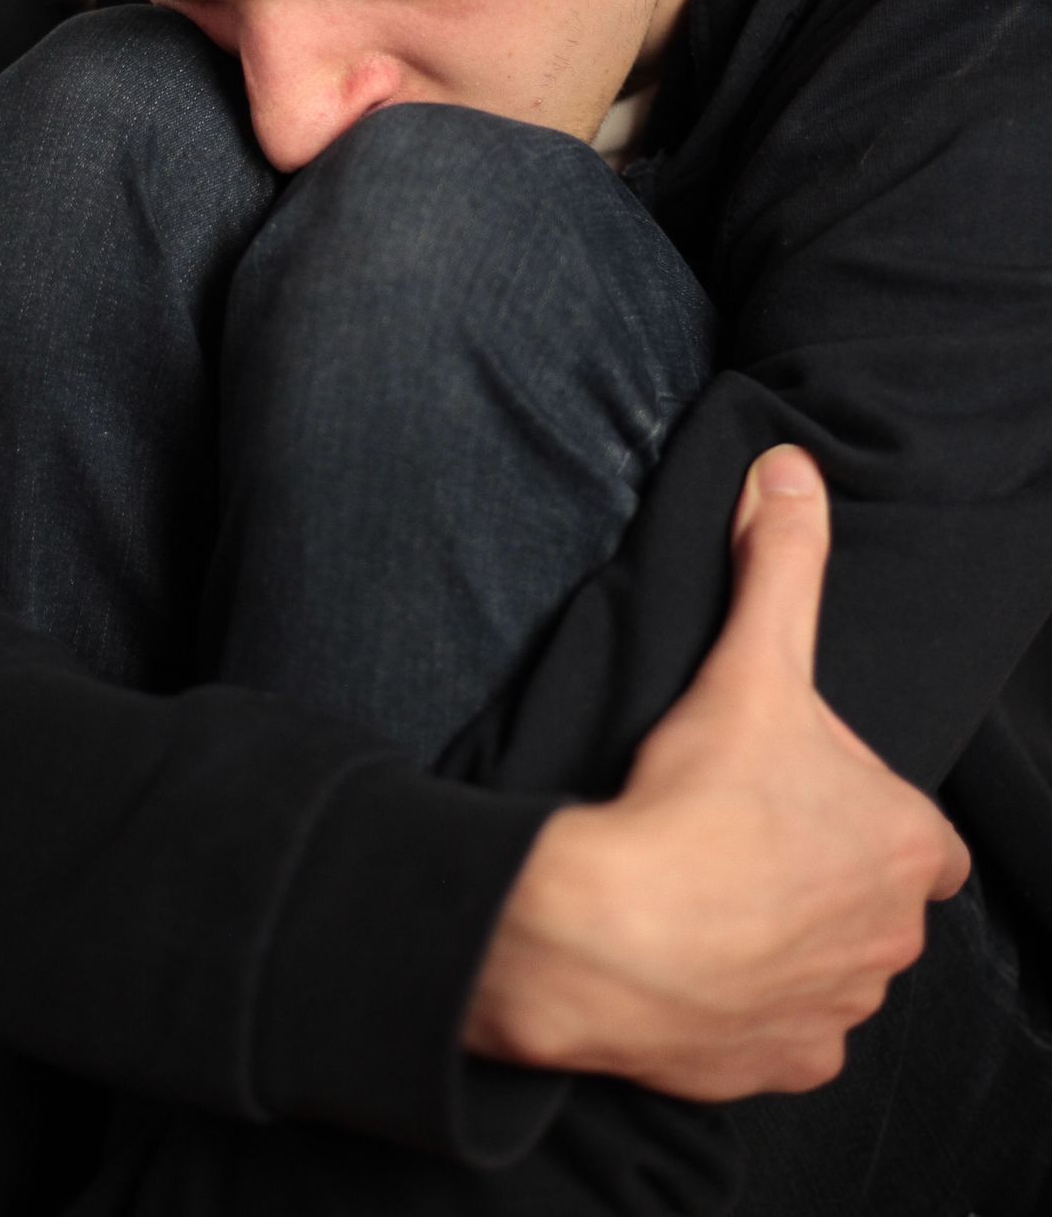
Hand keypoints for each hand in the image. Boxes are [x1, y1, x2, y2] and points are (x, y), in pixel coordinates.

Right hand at [463, 444, 969, 1099]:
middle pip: (874, 899)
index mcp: (907, 846)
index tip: (799, 794)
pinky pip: (784, 1034)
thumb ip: (781, 562)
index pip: (920, 833)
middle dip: (824, 875)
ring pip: (832, 967)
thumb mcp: (749, 663)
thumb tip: (790, 468)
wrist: (614, 932)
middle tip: (739, 834)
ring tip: (711, 893)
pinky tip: (697, 964)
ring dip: (790, 940)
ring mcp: (839, 1010)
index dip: (864, 811)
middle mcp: (894, 940)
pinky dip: (751, 1007)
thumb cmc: (697, 801)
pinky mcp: (783, 1066)